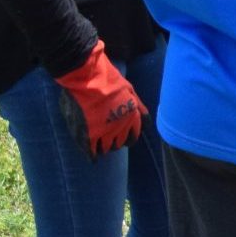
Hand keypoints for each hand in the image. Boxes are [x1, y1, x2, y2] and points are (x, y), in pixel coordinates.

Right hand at [54, 40, 146, 158]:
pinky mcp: (89, 134)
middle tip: (110, 141)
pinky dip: (92, 156)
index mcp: (132, 116)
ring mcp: (105, 132)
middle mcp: (122, 126)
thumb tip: (146, 122)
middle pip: (121, 142)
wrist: (88, 77)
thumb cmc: (108, 80)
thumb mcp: (130, 91)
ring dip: (105, 148)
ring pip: (108, 148)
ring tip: (100, 146)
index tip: (125, 137)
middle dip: (117, 142)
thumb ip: (137, 107)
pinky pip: (92, 151)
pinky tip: (92, 159)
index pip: (136, 134)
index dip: (130, 136)